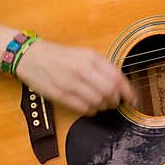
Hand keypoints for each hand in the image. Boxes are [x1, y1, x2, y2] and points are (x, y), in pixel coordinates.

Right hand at [13, 38, 138, 114]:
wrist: (30, 56)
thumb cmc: (60, 55)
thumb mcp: (85, 54)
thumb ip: (103, 67)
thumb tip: (122, 84)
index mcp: (91, 57)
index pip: (117, 77)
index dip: (129, 91)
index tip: (134, 99)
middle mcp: (81, 70)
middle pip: (110, 92)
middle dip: (116, 100)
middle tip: (115, 101)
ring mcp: (70, 83)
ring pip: (98, 102)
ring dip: (104, 106)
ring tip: (101, 103)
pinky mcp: (59, 95)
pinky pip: (83, 109)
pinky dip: (91, 111)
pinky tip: (90, 106)